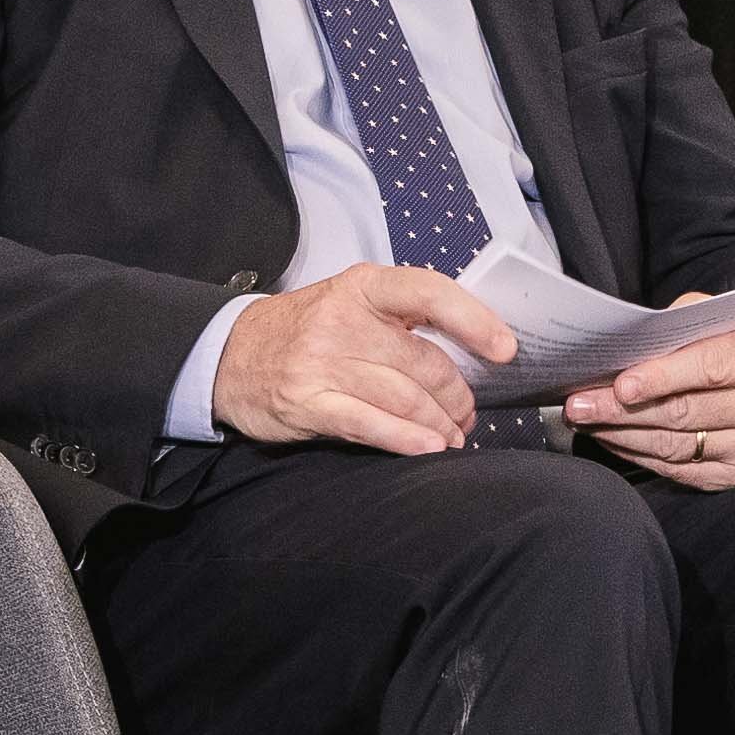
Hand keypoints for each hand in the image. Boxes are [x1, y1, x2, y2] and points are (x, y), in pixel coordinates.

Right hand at [215, 263, 508, 456]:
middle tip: (467, 414)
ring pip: (404, 399)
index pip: (429, 293)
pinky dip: (408, 441)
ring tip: (452, 436)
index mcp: (362, 287)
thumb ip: (401, 318)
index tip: (504, 349)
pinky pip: (371, 426)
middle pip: (424, 363)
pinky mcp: (308, 403)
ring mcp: (322, 363)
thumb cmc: (305, 329)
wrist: (229, 354)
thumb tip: (469, 350)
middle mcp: (343, 320)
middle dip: (456, 396)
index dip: (474, 321)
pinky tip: (428, 447)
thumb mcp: (350, 302)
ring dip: (439, 424)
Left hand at [562, 318, 734, 491]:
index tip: (620, 384)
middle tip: (579, 404)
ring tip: (586, 419)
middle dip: (623, 409)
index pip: (710, 367)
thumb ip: (683, 324)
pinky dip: (637, 453)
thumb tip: (626, 343)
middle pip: (686, 411)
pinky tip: (612, 438)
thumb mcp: (726, 322)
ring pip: (676, 445)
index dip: (662, 377)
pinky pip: (677, 470)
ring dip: (622, 434)